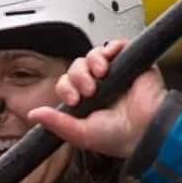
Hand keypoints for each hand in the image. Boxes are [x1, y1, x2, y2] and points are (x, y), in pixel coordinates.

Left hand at [28, 40, 165, 159]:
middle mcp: (102, 86)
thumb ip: (57, 123)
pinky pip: (116, 45)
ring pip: (93, 55)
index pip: (67, 84)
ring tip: (100, 76)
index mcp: (89, 102)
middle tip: (88, 91)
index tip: (73, 100)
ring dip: (91, 63)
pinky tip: (109, 62)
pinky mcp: (133, 62)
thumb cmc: (120, 137)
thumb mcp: (81, 133)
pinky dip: (110, 49)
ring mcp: (118, 73)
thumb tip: (34, 114)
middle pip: (77, 67)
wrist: (147, 131)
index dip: (66, 87)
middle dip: (77, 76)